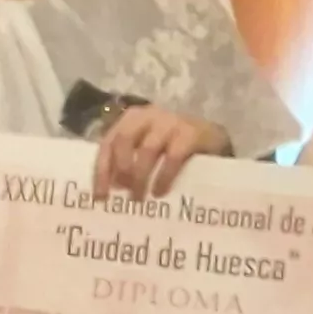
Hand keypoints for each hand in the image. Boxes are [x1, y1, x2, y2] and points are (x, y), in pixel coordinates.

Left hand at [93, 107, 226, 199]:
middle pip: (123, 140)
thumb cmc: (172, 146)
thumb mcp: (147, 149)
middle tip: (123, 192)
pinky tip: (160, 192)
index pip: (108, 143)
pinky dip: (163, 176)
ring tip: (140, 197)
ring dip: (140, 176)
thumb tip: (110, 190)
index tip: (100, 197)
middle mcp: (148, 116)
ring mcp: (170, 122)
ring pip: (146, 149)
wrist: (212, 138)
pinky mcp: (190, 133)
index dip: (101, 171)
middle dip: (120, 168)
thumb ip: (129, 161)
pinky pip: (173, 157)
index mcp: (131, 120)